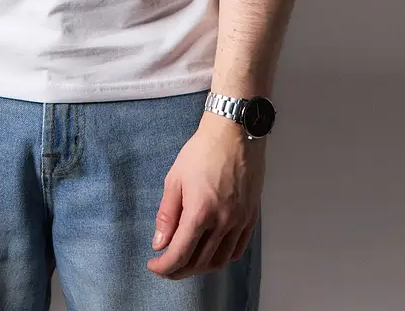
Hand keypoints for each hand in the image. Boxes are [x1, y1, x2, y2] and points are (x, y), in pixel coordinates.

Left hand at [146, 113, 264, 280]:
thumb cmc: (202, 151)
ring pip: (219, 261)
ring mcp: (239, 221)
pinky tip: (211, 254)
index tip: (154, 265)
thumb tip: (159, 243)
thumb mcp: (175, 179)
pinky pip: (237, 250)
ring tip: (187, 262)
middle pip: (199, 262)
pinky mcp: (250, 217)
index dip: (164, 267)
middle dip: (179, 270)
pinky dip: (222, 258)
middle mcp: (222, 222)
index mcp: (200, 212)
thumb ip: (167, 214)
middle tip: (166, 266)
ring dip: (200, 268)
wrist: (234, 133)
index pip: (179, 254)